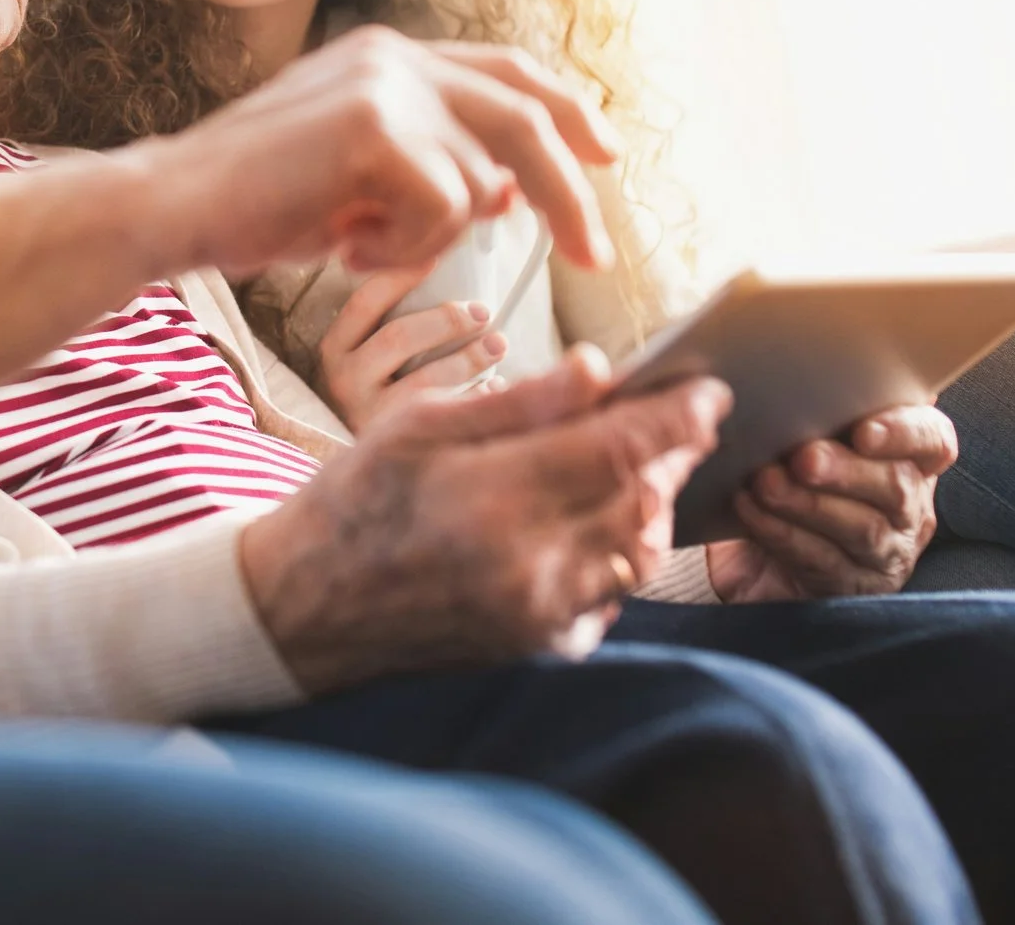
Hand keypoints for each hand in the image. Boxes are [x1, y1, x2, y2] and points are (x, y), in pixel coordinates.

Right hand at [147, 29, 620, 282]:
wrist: (172, 204)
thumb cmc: (255, 201)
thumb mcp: (359, 180)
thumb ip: (432, 166)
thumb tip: (512, 192)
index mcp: (389, 56)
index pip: (506, 72)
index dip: (565, 110)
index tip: (604, 154)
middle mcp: (395, 58)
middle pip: (526, 118)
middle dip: (570, 195)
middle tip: (592, 256)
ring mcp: (386, 88)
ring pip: (476, 185)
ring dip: (426, 237)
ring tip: (355, 241)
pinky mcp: (375, 131)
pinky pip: (441, 212)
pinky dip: (398, 249)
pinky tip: (341, 244)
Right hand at [238, 345, 729, 692]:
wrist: (304, 607)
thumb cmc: (353, 500)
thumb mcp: (416, 425)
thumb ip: (517, 401)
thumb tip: (600, 368)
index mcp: (495, 498)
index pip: (621, 448)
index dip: (677, 415)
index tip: (710, 390)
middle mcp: (529, 565)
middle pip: (643, 499)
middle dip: (672, 455)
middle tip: (681, 419)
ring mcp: (539, 614)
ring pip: (638, 551)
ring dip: (652, 503)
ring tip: (642, 466)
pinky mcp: (540, 646)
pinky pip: (612, 595)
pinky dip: (618, 553)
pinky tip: (594, 524)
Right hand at [317, 267, 508, 433]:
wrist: (368, 461)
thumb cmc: (381, 386)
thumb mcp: (369, 353)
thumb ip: (394, 321)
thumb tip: (452, 272)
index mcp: (337, 348)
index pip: (365, 301)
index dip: (402, 276)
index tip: (437, 257)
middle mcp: (345, 381)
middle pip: (398, 338)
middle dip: (446, 320)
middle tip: (482, 311)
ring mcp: (369, 415)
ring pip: (424, 381)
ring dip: (470, 359)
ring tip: (498, 344)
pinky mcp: (398, 443)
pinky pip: (444, 415)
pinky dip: (476, 398)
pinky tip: (496, 387)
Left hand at [705, 404, 955, 600]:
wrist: (756, 557)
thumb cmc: (788, 479)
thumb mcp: (801, 439)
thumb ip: (815, 410)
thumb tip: (797, 365)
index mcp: (908, 460)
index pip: (933, 441)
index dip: (906, 432)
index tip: (865, 431)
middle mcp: (907, 508)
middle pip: (896, 486)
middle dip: (846, 470)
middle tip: (803, 458)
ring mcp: (884, 553)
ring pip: (862, 528)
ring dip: (809, 503)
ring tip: (766, 484)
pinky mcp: (850, 587)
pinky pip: (822, 560)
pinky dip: (782, 532)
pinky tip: (751, 510)